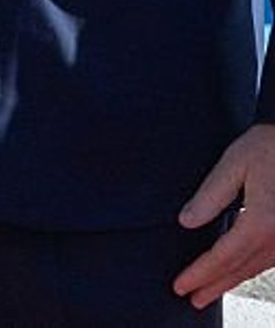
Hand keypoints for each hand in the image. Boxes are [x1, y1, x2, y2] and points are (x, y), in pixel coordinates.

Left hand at [175, 123, 274, 306]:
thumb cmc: (267, 147)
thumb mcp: (234, 164)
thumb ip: (210, 195)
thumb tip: (186, 222)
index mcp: (261, 221)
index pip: (223, 256)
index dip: (199, 273)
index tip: (179, 284)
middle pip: (239, 268)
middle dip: (213, 284)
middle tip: (190, 298)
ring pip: (255, 268)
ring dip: (231, 281)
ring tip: (208, 292)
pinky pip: (268, 259)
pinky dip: (249, 269)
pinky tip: (237, 271)